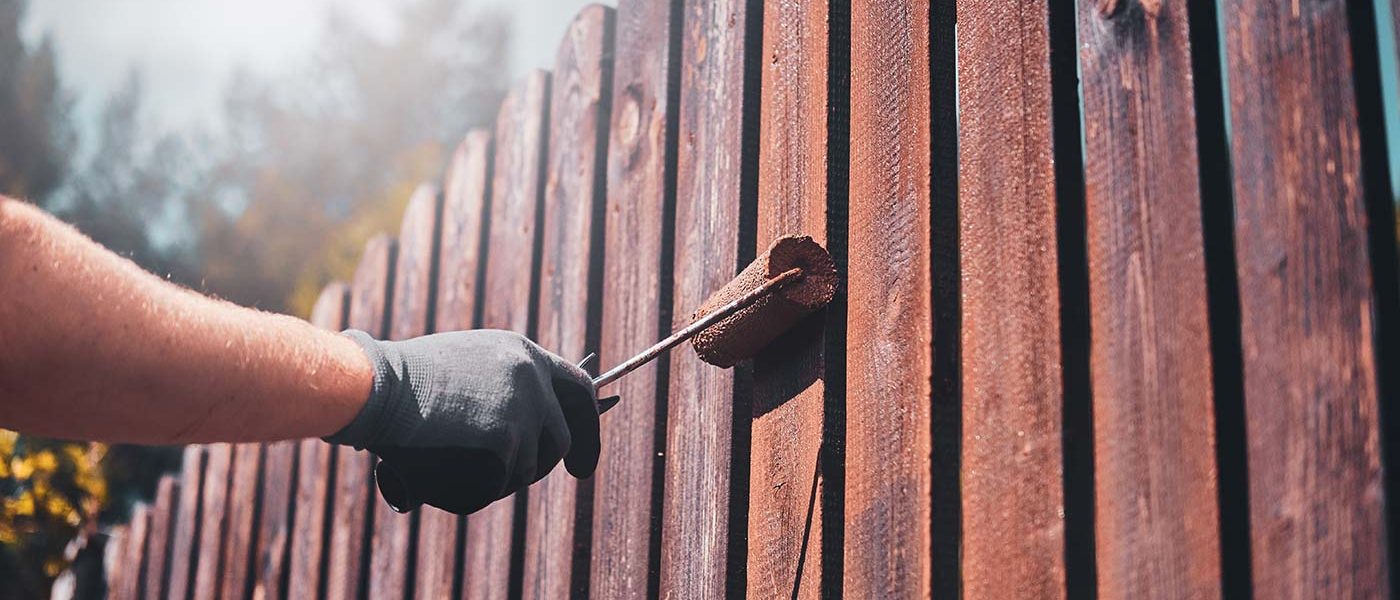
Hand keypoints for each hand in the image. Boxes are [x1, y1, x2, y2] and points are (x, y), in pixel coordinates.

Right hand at [327, 329, 599, 514]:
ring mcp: (522, 407)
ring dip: (507, 478)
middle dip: (567, 458)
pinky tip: (450, 479)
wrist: (377, 386)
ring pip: (531, 466)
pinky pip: (503, 482)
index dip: (586, 420)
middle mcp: (531, 376)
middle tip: (566, 474)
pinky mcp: (506, 439)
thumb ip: (499, 387)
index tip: (582, 448)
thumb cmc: (402, 380)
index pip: (577, 387)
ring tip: (467, 471)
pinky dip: (480, 490)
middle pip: (564, 434)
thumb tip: (521, 429)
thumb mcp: (464, 366)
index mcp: (522, 353)